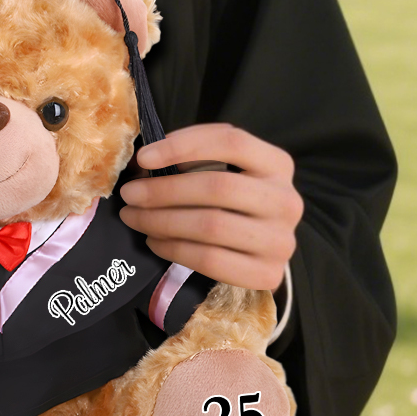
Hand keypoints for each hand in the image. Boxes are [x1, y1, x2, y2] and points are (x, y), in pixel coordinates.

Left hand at [118, 124, 301, 292]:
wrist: (259, 246)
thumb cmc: (231, 199)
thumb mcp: (220, 167)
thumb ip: (191, 156)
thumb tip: (143, 162)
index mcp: (277, 164)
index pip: (231, 142)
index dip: (183, 146)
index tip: (143, 157)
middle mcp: (287, 201)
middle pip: (218, 187)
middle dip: (164, 190)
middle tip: (130, 194)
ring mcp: (282, 240)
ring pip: (212, 225)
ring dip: (162, 221)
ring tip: (135, 217)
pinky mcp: (268, 273)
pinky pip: (211, 260)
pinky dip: (174, 249)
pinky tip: (155, 241)